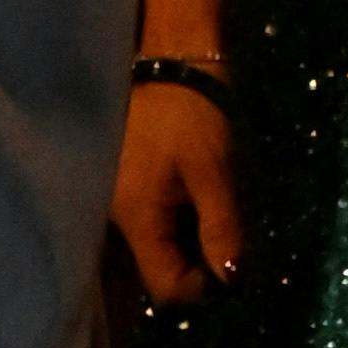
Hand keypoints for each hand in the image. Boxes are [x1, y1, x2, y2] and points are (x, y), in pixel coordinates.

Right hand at [112, 75, 243, 304]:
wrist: (169, 59)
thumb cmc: (192, 112)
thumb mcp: (214, 171)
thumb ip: (221, 228)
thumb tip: (230, 279)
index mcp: (136, 218)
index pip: (164, 286)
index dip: (202, 288)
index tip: (232, 268)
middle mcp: (115, 217)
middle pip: (154, 269)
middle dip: (193, 267)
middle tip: (228, 247)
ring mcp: (115, 202)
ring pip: (153, 246)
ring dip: (186, 244)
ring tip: (214, 225)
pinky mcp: (123, 186)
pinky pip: (149, 223)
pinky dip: (174, 224)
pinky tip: (195, 207)